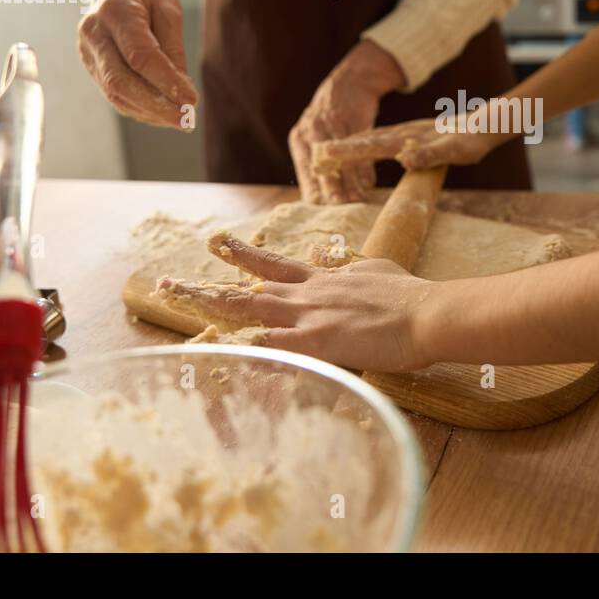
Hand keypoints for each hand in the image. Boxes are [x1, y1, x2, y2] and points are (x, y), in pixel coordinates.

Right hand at [77, 0, 197, 128]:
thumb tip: (181, 91)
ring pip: (115, 93)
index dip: (166, 82)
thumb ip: (173, 49)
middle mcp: (93, 32)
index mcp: (114, 10)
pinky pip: (114, 95)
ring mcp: (87, 51)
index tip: (191, 100)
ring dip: (149, 112)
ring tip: (179, 119)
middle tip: (186, 120)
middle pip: (120, 80)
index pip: (139, 55)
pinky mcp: (91, 67)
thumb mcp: (169, 12)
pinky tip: (162, 114)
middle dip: (155, 106)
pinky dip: (140, 109)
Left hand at [158, 231, 434, 371]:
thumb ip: (345, 266)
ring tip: (178, 299)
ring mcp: (309, 317)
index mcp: (323, 279)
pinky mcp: (318, 342)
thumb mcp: (374, 269)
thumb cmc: (409, 295)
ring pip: (249, 310)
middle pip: (248, 288)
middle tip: (171, 280)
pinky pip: (272, 348)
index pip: (274, 266)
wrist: (427, 312)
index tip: (216, 244)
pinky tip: (220, 354)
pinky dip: (246, 352)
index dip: (243, 256)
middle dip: (208, 285)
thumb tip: (326, 256)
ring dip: (211, 305)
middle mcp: (308, 294)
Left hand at [290, 40, 405, 203]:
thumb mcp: (319, 137)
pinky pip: (357, 147)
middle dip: (332, 190)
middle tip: (342, 208)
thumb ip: (320, 165)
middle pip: (321, 167)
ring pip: (340, 159)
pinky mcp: (350, 116)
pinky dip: (363, 165)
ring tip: (358, 200)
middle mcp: (310, 131)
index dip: (316, 193)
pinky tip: (369, 181)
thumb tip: (326, 201)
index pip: (305, 173)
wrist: (350, 82)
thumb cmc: (334, 117)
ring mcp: (331, 123)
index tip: (326, 213)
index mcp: (300, 139)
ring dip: (350, 182)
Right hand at [311, 114, 505, 177]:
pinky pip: (376, 145)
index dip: (348, 153)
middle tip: (312, 159)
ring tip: (321, 157)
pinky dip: (359, 149)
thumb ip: (432, 154)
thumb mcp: (457, 151)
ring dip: (344, 150)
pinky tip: (350, 153)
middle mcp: (400, 136)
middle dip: (337, 152)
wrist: (483, 124)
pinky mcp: (406, 140)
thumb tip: (406, 159)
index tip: (323, 156)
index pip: (372, 146)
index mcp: (408, 139)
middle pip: (362, 142)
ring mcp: (401, 137)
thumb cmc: (472, 140)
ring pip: (366, 141)